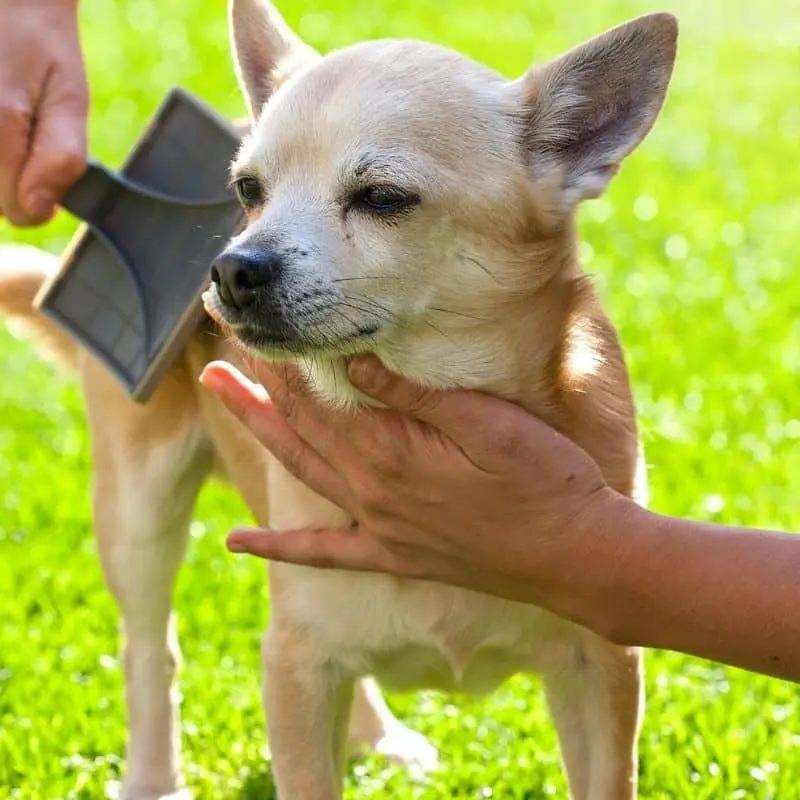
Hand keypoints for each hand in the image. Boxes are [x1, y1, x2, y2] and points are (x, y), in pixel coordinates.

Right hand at [0, 0, 87, 225]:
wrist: (7, 2)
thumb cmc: (40, 45)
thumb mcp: (69, 98)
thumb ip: (60, 160)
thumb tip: (39, 210)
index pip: (17, 213)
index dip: (40, 198)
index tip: (44, 159)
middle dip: (13, 179)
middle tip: (22, 127)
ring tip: (5, 118)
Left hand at [200, 356, 627, 603]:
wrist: (574, 555)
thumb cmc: (543, 478)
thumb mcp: (486, 420)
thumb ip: (413, 393)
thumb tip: (353, 358)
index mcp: (391, 452)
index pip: (319, 399)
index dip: (283, 364)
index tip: (253, 331)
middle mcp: (370, 491)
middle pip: (298, 431)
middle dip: (255, 392)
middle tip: (215, 360)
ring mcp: (378, 527)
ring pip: (302, 473)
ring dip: (260, 436)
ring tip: (223, 403)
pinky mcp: (395, 555)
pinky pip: (322, 554)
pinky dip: (278, 548)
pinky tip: (239, 544)